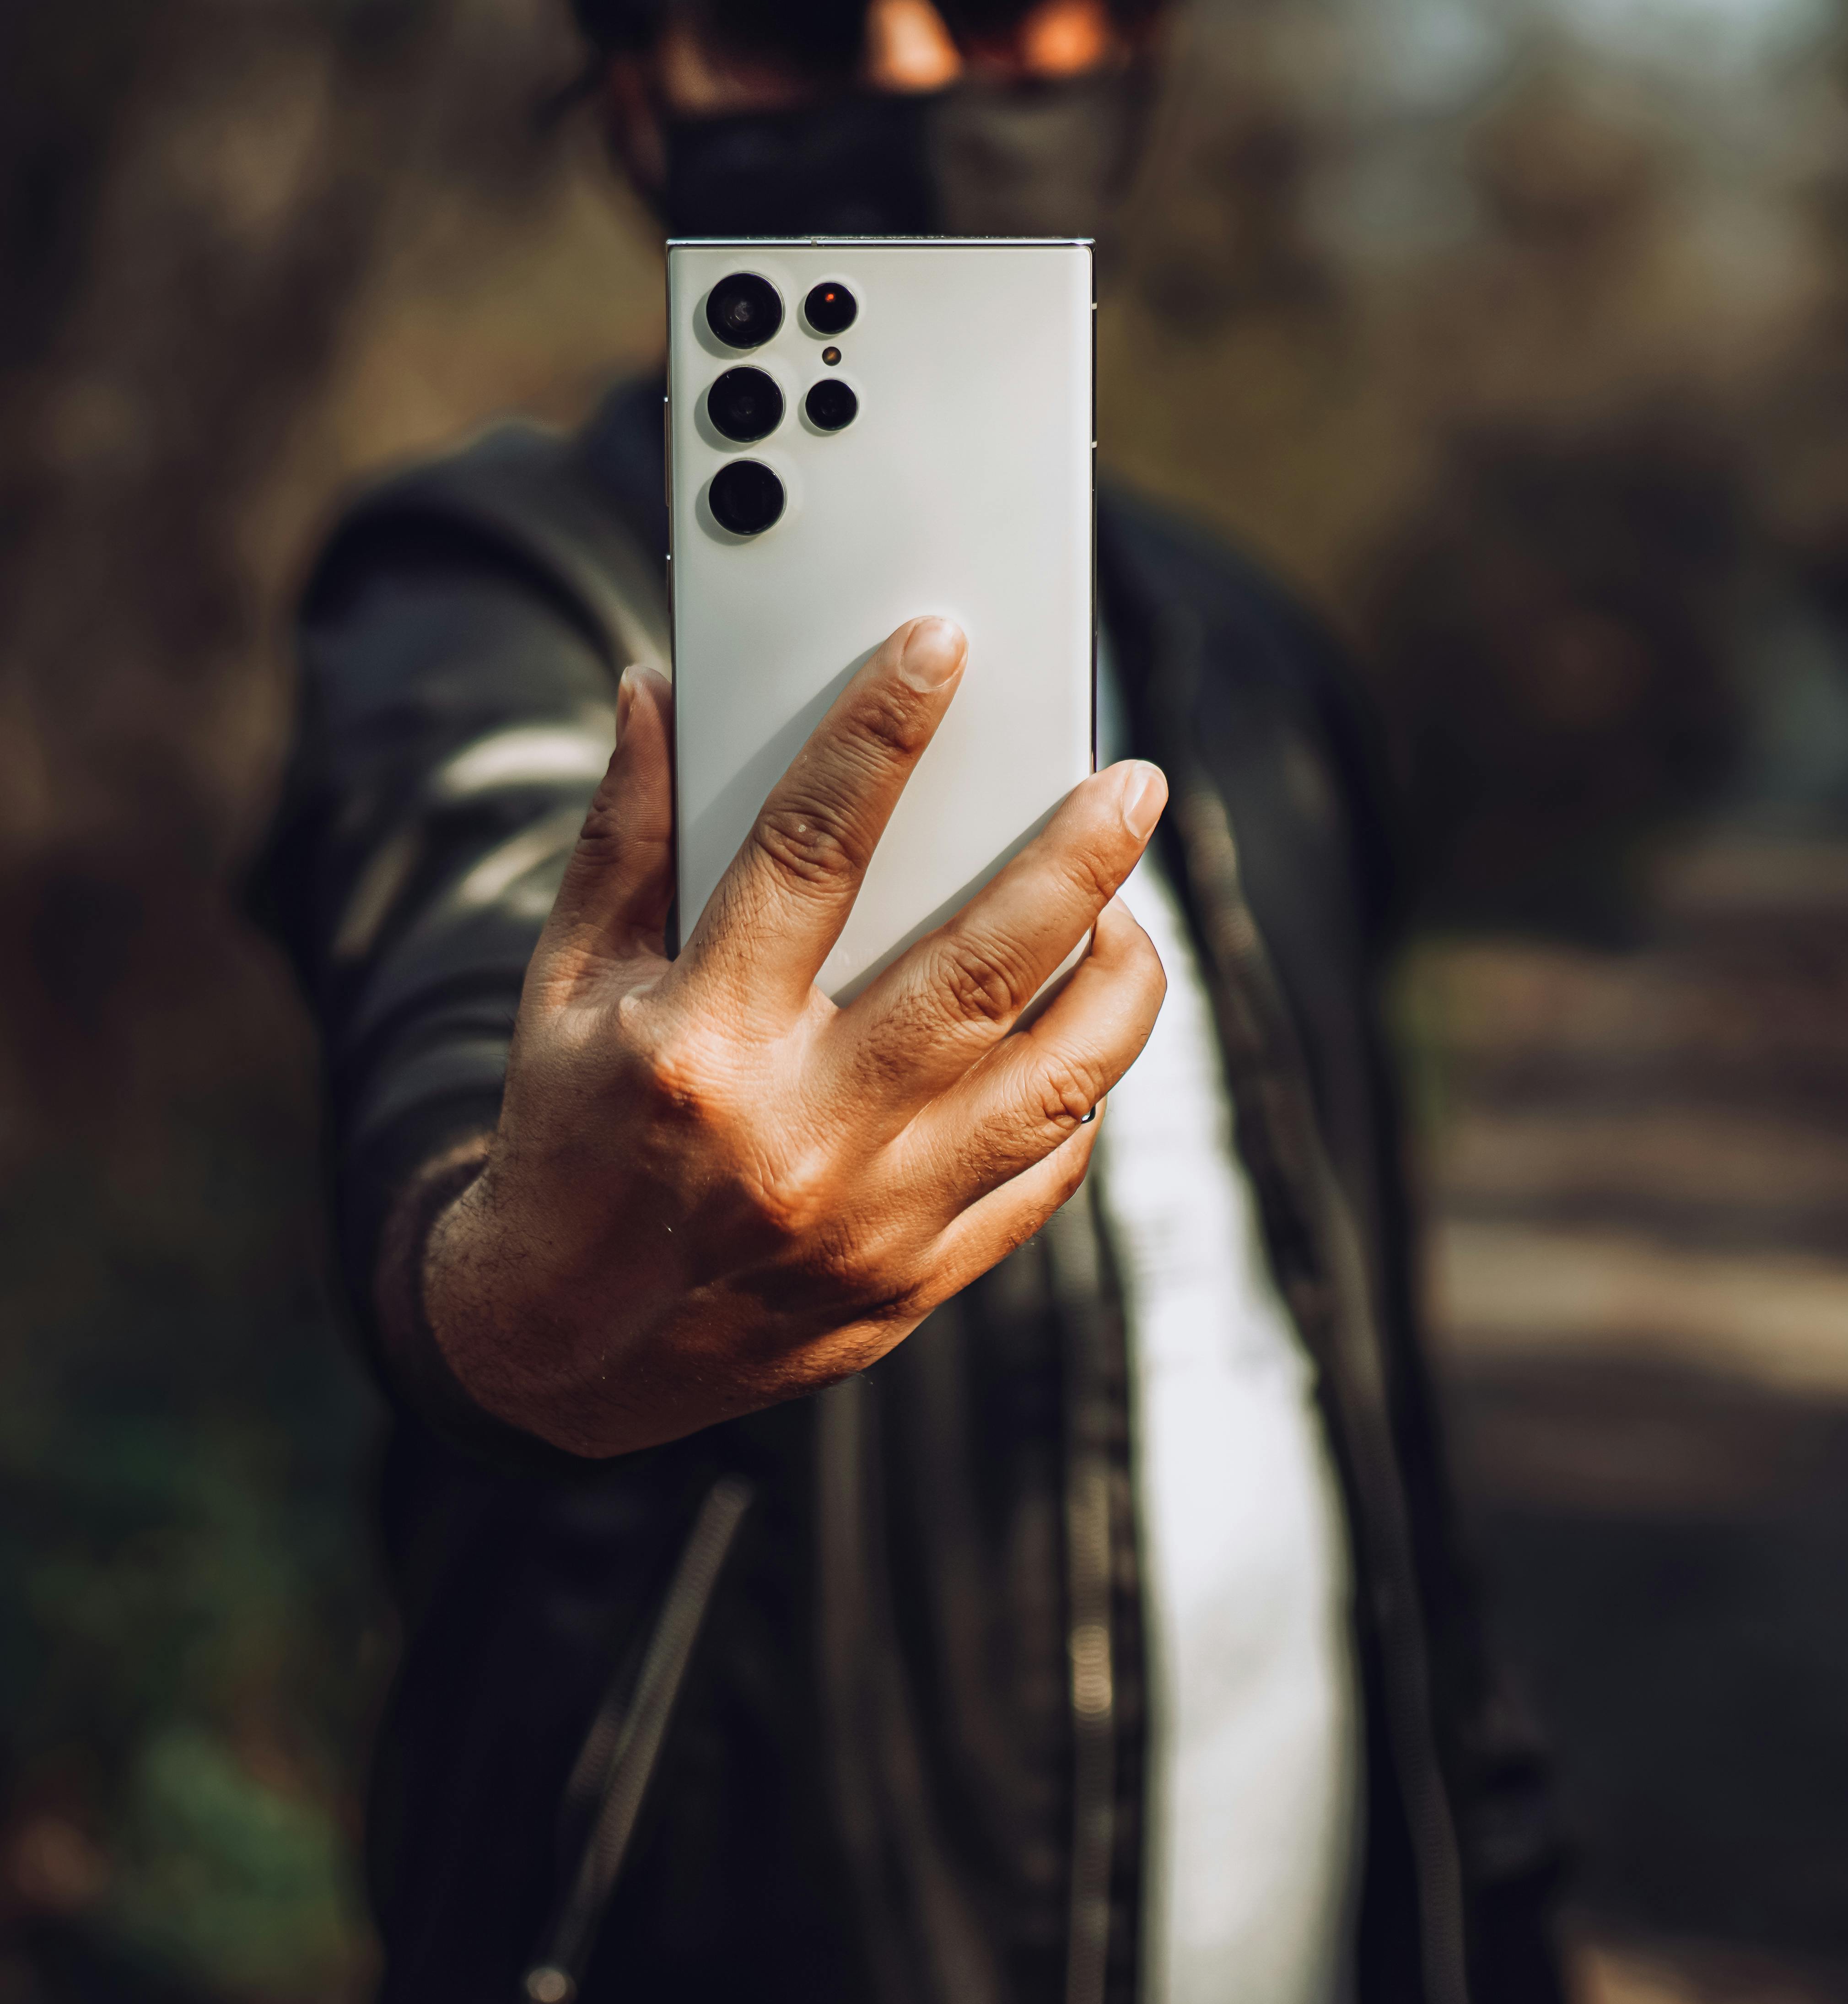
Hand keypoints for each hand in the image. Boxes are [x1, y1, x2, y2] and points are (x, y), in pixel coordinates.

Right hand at [421, 617, 1165, 1455]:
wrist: (558, 1354)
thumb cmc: (567, 1138)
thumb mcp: (567, 981)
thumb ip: (625, 835)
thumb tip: (659, 694)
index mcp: (701, 1042)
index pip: (811, 849)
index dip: (879, 732)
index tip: (940, 650)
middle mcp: (803, 1133)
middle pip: (983, 967)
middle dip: (1076, 859)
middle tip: (1133, 783)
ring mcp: (874, 1222)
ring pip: (1058, 1081)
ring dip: (1120, 982)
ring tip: (1130, 912)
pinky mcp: (915, 1285)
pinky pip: (1045, 1175)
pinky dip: (1081, 1093)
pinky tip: (1085, 1031)